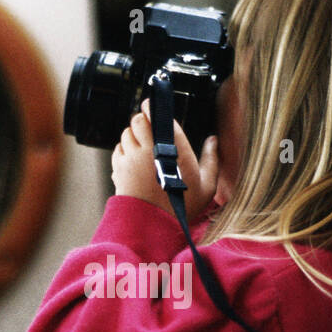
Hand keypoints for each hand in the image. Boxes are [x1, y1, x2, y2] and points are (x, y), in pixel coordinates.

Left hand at [111, 97, 219, 222]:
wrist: (153, 226)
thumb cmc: (182, 207)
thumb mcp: (207, 185)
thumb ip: (212, 159)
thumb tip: (214, 140)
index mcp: (172, 148)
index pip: (158, 115)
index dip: (153, 106)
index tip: (153, 104)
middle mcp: (148, 149)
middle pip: (137, 119)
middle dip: (142, 119)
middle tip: (149, 125)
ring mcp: (131, 158)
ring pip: (126, 133)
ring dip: (133, 134)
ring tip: (143, 144)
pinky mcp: (119, 169)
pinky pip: (118, 149)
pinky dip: (124, 149)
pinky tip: (134, 159)